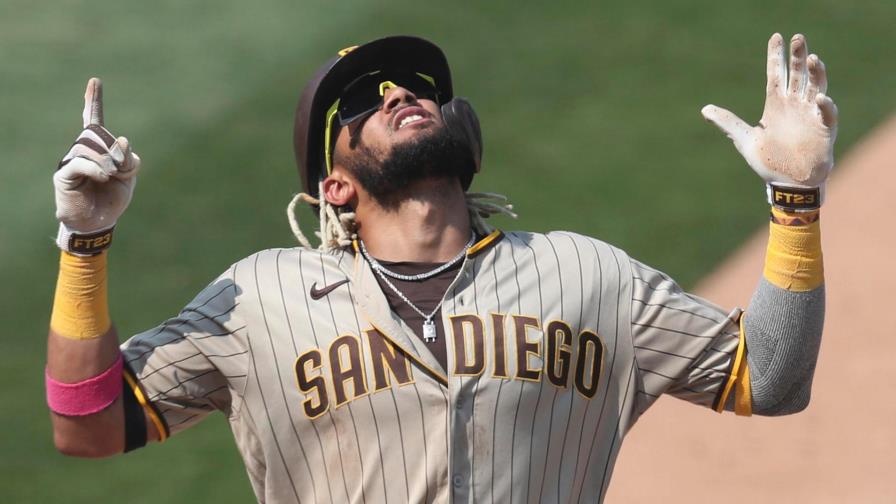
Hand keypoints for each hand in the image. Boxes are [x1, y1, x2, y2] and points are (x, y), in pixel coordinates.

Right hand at [54, 78, 140, 249]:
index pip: (93, 118)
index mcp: (98, 147)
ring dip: (108, 161)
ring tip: (109, 177)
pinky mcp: (64, 173)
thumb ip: (130, 157)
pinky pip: (81, 162)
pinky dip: (97, 168)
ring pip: (90, 146)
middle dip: (115, 151)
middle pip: (98, 134)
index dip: (93, 100)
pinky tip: (104, 176)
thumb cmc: (112, 198)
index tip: (95, 81)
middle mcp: (81, 149)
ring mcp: (71, 159)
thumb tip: (120, 140)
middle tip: (119, 171)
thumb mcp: (129, 176)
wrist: (98, 221)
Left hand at [701, 33, 836, 191]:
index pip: (776, 74)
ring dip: (816, 73)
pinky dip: (823, 105)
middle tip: (798, 37)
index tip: (776, 37)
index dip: (776, 56)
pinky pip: (826, 114)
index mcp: (776, 105)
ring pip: (816, 87)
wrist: (788, 183)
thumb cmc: (769, 161)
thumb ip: (728, 122)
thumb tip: (705, 109)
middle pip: (798, 75)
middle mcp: (794, 106)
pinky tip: (817, 98)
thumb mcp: (745, 139)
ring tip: (811, 58)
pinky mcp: (824, 130)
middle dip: (798, 56)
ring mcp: (811, 115)